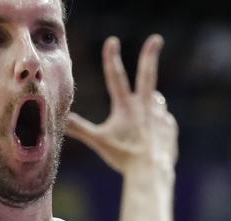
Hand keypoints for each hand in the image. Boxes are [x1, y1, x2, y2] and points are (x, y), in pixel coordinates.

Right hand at [68, 35, 177, 177]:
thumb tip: (60, 120)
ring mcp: (160, 115)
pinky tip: (152, 137)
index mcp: (126, 107)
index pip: (116, 77)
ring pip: (155, 100)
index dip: (111, 58)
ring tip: (143, 116)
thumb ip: (80, 129)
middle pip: (147, 74)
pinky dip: (157, 123)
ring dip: (150, 101)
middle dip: (150, 55)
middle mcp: (145, 106)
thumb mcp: (99, 142)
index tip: (112, 41)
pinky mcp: (170, 126)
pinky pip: (163, 120)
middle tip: (156, 39)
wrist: (151, 171)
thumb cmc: (123, 156)